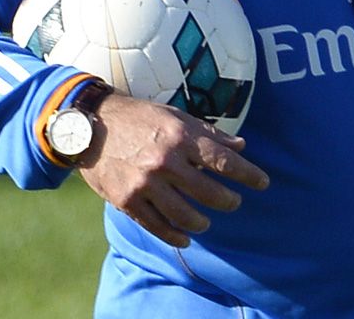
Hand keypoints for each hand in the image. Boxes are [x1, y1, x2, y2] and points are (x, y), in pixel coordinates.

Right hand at [76, 93, 268, 247]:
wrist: (90, 125)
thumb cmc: (138, 117)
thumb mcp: (175, 116)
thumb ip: (208, 133)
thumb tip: (242, 145)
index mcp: (179, 136)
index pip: (224, 161)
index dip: (248, 175)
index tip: (262, 183)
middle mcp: (164, 161)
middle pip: (210, 192)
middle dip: (229, 201)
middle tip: (234, 202)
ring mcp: (145, 184)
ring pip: (187, 215)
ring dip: (203, 222)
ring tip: (207, 220)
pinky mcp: (128, 201)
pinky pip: (159, 227)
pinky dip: (176, 235)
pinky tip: (185, 236)